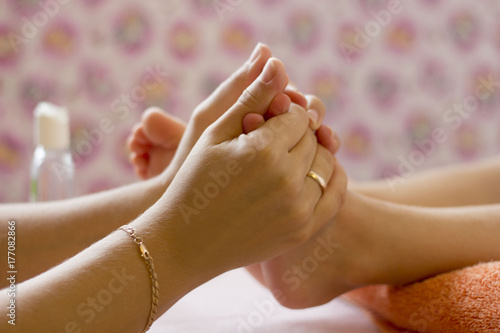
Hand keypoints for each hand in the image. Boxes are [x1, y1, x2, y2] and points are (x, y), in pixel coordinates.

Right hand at [154, 58, 342, 279]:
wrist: (185, 241)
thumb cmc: (193, 180)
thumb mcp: (214, 132)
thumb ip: (250, 95)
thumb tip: (278, 60)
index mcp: (262, 150)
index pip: (298, 114)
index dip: (284, 112)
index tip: (269, 119)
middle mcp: (286, 179)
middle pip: (313, 137)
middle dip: (296, 133)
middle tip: (274, 140)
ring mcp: (298, 209)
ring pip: (326, 163)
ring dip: (312, 154)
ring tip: (286, 157)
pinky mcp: (303, 230)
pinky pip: (335, 194)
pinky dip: (330, 178)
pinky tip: (310, 173)